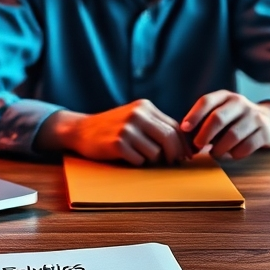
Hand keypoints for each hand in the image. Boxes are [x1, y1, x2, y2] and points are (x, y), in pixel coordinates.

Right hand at [34, 100, 189, 165]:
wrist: (81, 130)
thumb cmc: (113, 127)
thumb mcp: (135, 118)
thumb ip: (156, 126)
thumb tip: (184, 145)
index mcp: (145, 107)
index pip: (174, 126)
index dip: (183, 144)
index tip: (188, 156)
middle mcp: (137, 114)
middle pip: (169, 139)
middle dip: (174, 154)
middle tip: (173, 163)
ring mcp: (127, 128)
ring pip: (155, 153)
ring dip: (150, 159)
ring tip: (138, 154)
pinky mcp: (118, 143)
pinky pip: (139, 161)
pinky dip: (136, 162)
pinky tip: (126, 156)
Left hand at [180, 91, 269, 160]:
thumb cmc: (237, 121)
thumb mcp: (223, 113)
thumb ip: (205, 122)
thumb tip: (185, 137)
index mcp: (225, 96)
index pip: (206, 101)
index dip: (194, 115)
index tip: (184, 129)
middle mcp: (240, 103)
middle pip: (218, 118)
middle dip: (204, 135)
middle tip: (197, 146)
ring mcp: (254, 116)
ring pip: (232, 135)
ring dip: (219, 148)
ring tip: (214, 153)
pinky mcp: (265, 131)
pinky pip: (246, 146)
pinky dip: (235, 154)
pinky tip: (231, 154)